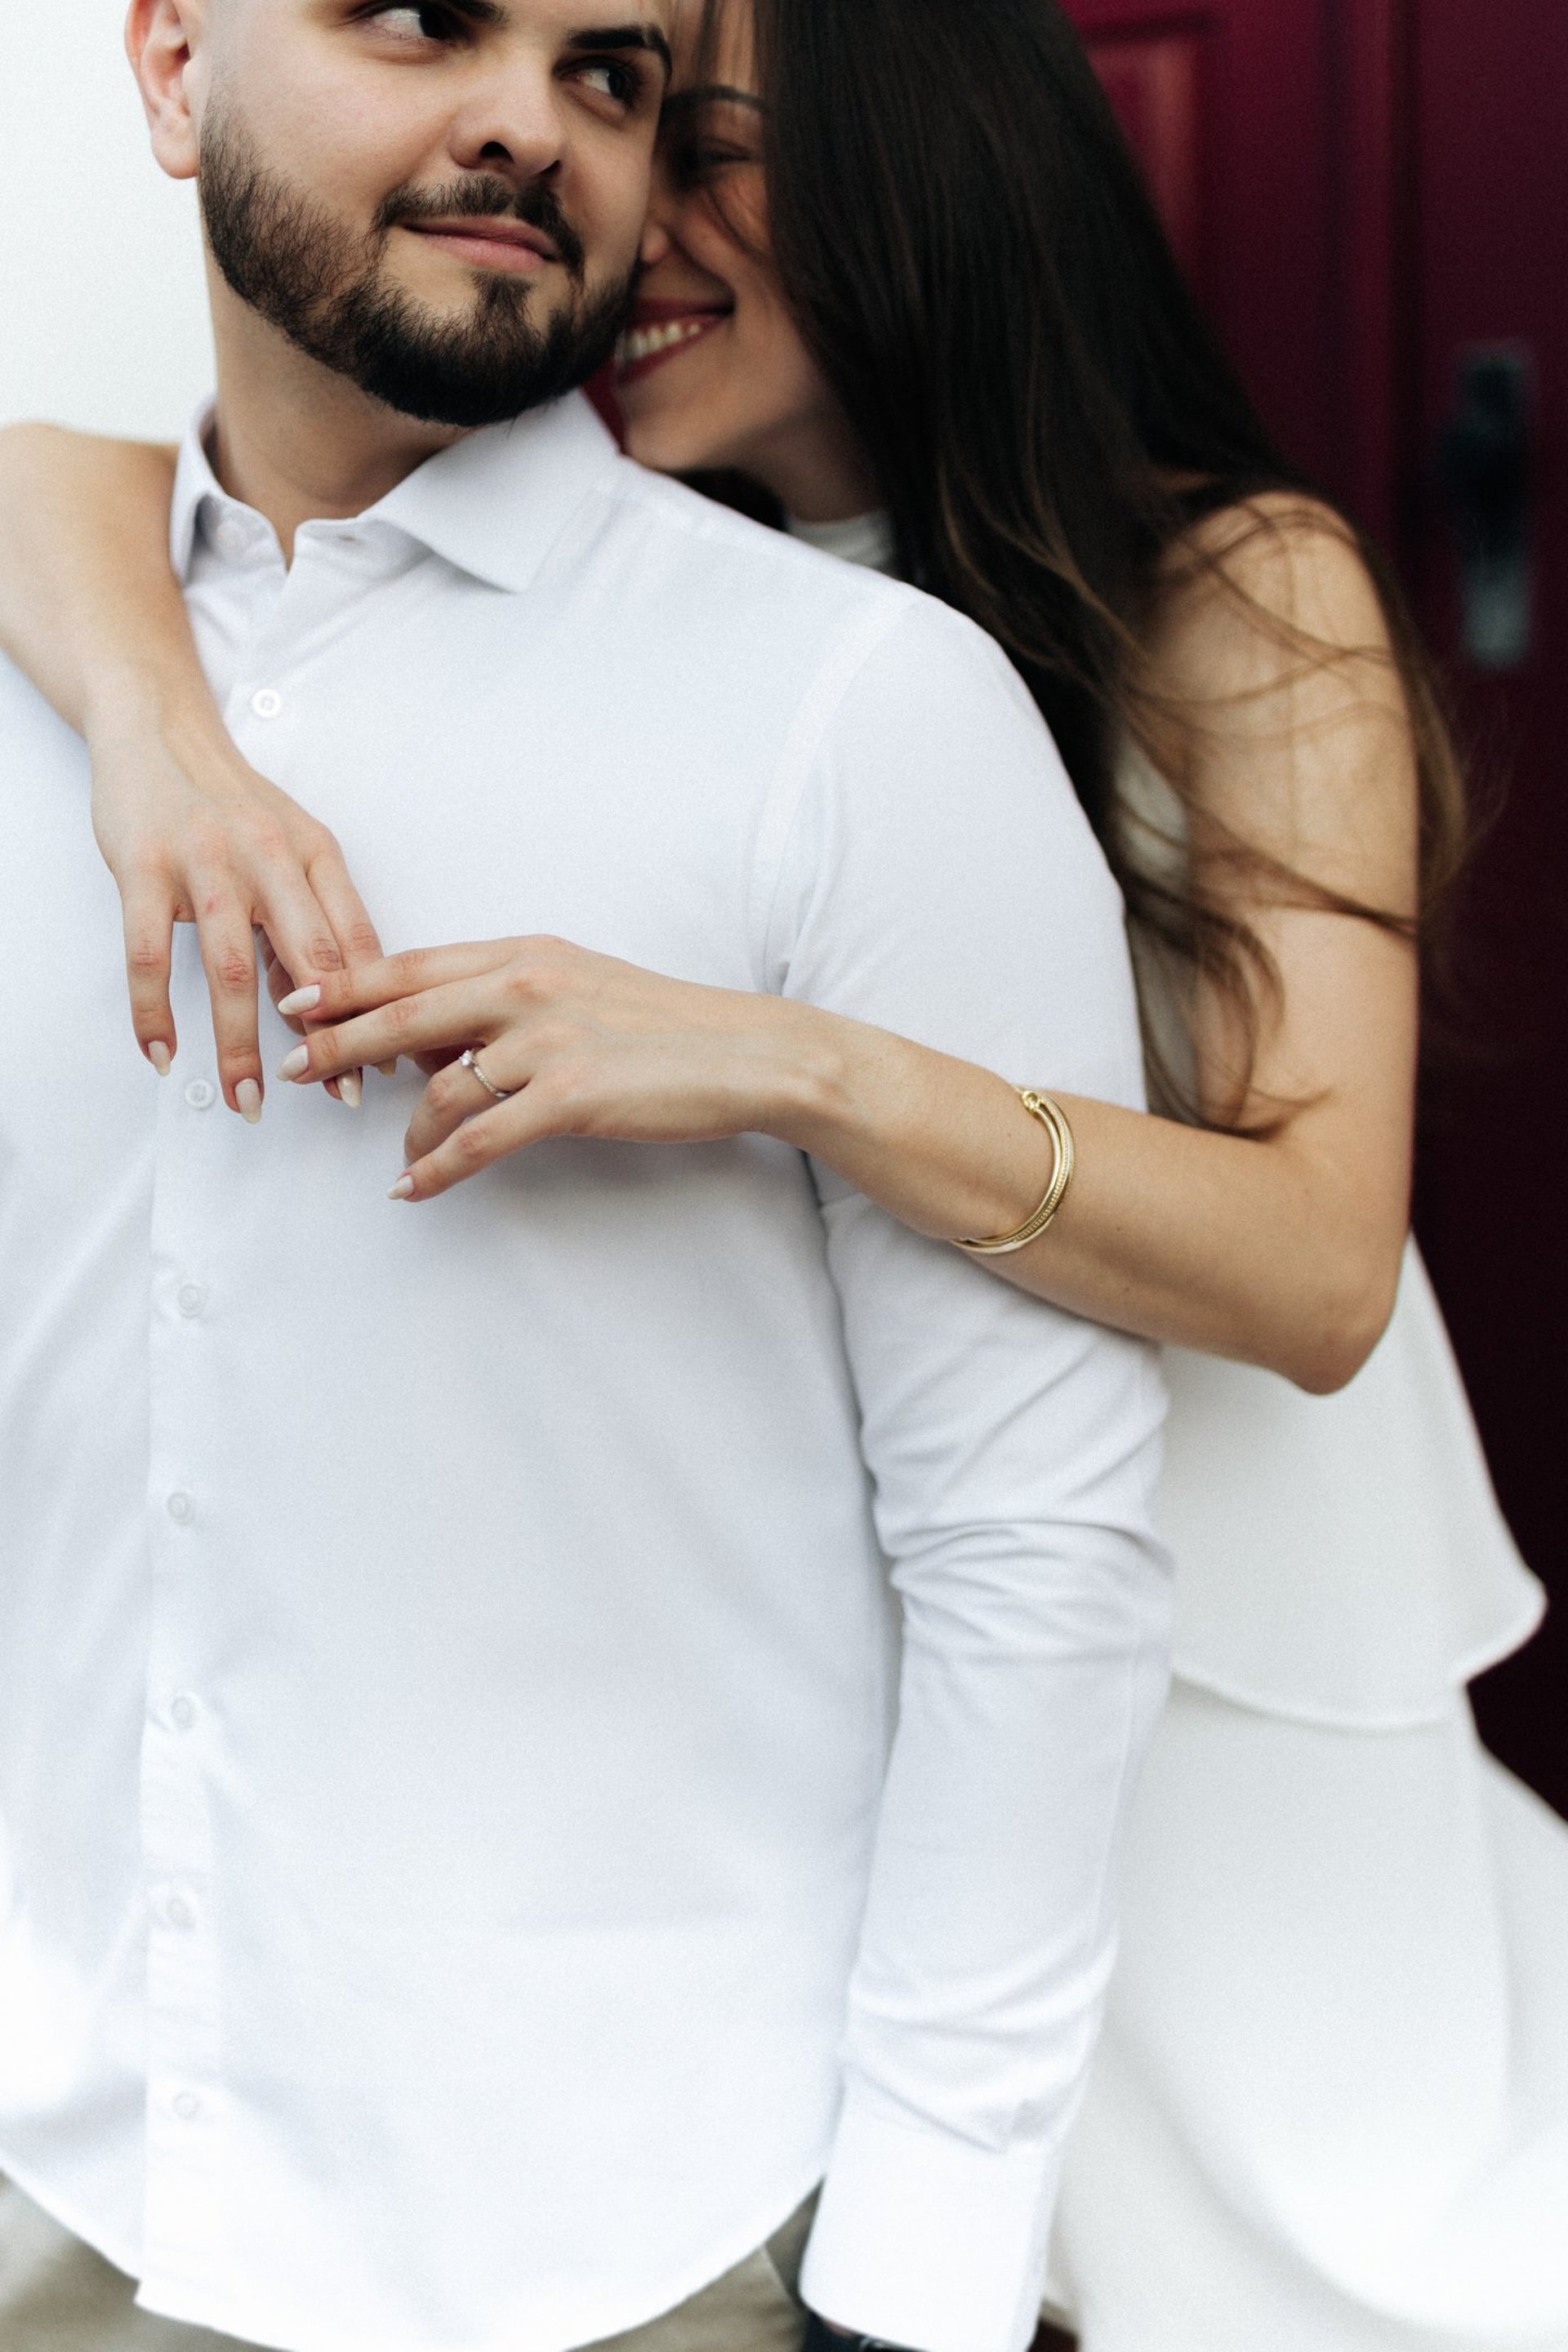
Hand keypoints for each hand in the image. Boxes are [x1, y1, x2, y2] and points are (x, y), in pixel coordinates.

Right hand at [85, 698, 382, 1114]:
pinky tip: (163, 1054)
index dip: (379, 1009)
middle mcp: (268, 857)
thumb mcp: (289, 849)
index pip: (357, 943)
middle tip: (340, 1096)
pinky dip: (154, 1012)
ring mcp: (204, 863)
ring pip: (230, 970)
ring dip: (239, 1046)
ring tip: (247, 1100)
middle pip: (310, 961)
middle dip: (329, 1037)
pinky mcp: (143, 868)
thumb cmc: (231, 800)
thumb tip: (331, 1008)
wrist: (157, 729)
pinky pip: (148, 955)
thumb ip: (309, 921)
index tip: (393, 1064)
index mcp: (316, 854)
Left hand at [271, 934, 824, 1198]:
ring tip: (391, 1154)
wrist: (747, 1051)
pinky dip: (437, 1169)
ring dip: (403, 1129)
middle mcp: (528, 986)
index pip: (413, 965)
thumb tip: (438, 1034)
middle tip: (287, 1068)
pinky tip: (413, 1189)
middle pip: (402, 1015)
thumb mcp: (582, 984)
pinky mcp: (570, 1096)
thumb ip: (509, 996)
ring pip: (438, 1087)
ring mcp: (548, 1040)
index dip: (345, 984)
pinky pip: (480, 1140)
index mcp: (526, 954)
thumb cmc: (666, 1025)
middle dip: (336, 1044)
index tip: (294, 1001)